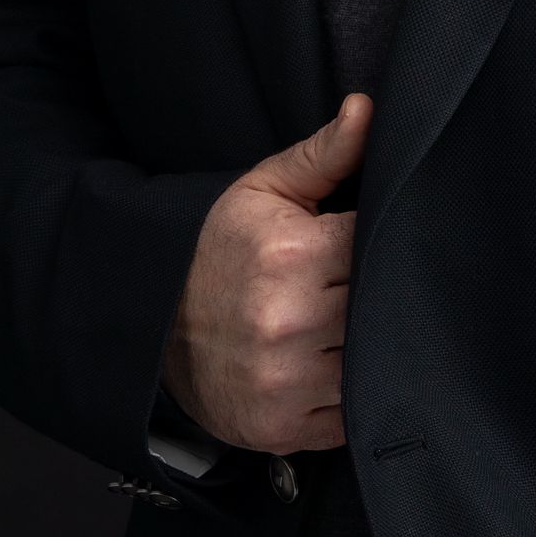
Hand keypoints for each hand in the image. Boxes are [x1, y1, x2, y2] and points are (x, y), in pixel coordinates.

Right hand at [159, 94, 373, 456]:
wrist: (154, 331)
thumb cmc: (218, 252)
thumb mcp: (263, 193)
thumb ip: (324, 154)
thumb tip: (369, 109)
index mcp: (291, 254)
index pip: (376, 245)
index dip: (380, 245)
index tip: (372, 245)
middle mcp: (290, 320)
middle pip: (381, 306)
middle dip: (380, 297)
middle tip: (368, 290)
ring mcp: (288, 381)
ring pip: (374, 363)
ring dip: (371, 349)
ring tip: (351, 329)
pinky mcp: (286, 428)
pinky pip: (352, 417)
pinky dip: (353, 399)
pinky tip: (334, 371)